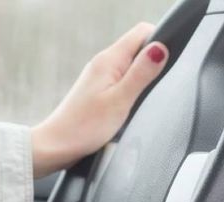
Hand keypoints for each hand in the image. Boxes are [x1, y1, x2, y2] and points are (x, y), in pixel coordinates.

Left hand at [31, 23, 168, 177]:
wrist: (57, 146)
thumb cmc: (84, 127)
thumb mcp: (120, 100)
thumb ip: (142, 74)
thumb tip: (160, 49)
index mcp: (109, 60)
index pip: (142, 32)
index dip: (159, 42)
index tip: (165, 65)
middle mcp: (103, 63)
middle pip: (138, 48)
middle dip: (152, 63)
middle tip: (152, 89)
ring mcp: (100, 77)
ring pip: (131, 65)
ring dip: (142, 79)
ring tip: (140, 101)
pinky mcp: (99, 91)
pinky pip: (122, 80)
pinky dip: (132, 89)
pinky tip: (130, 106)